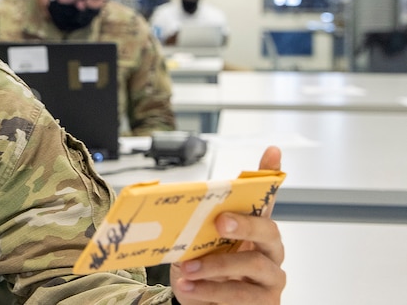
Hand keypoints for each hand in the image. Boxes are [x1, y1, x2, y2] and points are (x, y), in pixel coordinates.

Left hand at [169, 146, 284, 304]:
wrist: (204, 304)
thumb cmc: (204, 270)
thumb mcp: (197, 245)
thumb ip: (194, 226)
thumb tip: (169, 207)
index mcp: (254, 228)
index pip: (266, 198)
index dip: (270, 174)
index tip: (271, 150)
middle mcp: (270, 250)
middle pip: (268, 230)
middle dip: (244, 224)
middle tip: (220, 223)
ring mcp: (271, 277)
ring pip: (253, 265)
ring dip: (216, 267)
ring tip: (188, 270)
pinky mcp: (265, 302)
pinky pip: (241, 296)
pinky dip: (212, 292)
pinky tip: (192, 289)